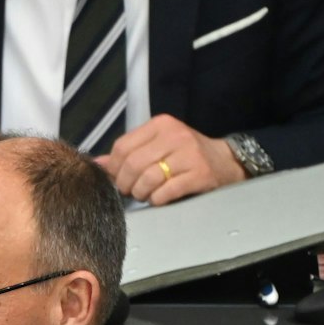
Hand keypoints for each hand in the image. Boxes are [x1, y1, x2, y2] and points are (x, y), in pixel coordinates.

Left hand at [94, 113, 246, 205]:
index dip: (114, 169)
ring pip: (148, 179)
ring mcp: (189, 154)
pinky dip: (157, 199)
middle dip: (126, 184)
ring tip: (146, 194)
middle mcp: (175, 135)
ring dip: (141, 193)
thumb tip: (97, 164)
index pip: (122, 147)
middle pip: (132, 164)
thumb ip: (129, 153)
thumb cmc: (186, 155)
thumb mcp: (158, 147)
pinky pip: (165, 192)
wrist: (226, 162)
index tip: (119, 179)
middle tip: (130, 191)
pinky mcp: (199, 174)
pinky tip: (160, 198)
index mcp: (161, 125)